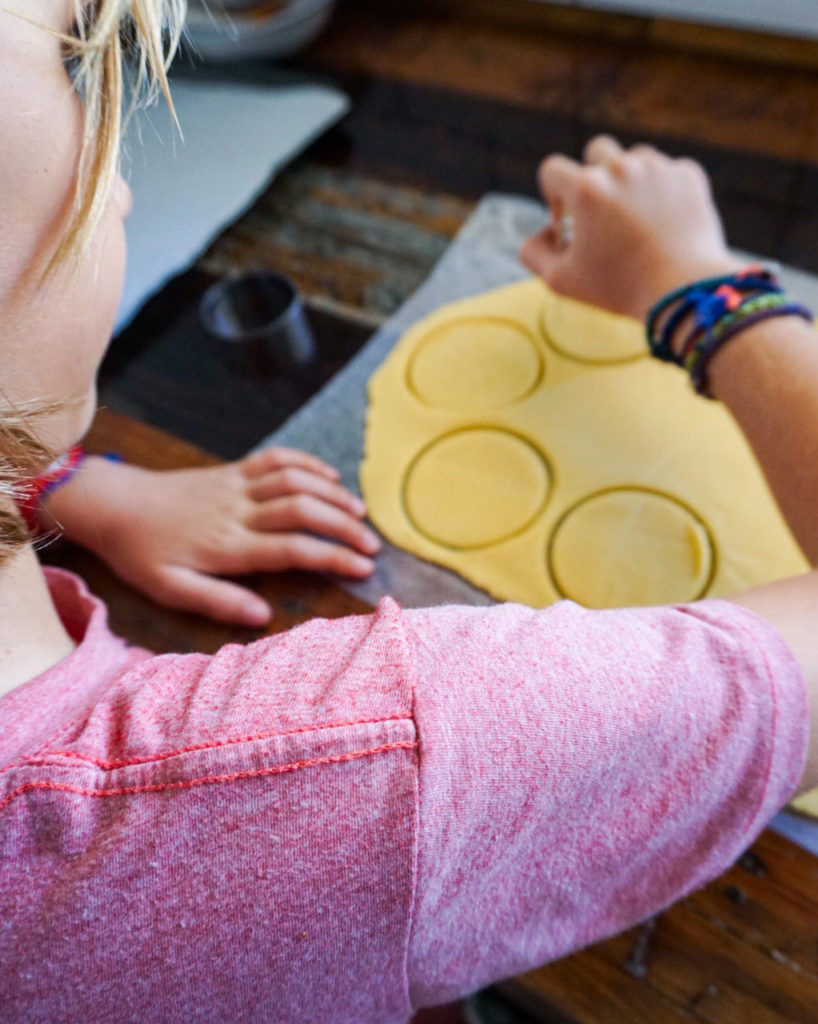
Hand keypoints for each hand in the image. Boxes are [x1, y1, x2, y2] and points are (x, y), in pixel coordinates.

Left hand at [41, 449, 380, 626]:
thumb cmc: (141, 552)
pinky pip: (276, 458)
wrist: (113, 504)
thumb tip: (263, 615)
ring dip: (332, 493)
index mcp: (229, 545)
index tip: (363, 567)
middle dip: (344, 526)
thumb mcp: (169, 589)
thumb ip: (218, 601)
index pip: (294, 548)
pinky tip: (328, 477)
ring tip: (360, 513)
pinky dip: (307, 463)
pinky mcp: (232, 470)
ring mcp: (237, 485)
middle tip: (372, 545)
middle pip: (304, 510)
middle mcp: (239, 511)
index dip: (333, 556)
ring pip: (295, 480)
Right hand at [520, 135, 743, 321]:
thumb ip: (534, 254)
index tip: (565, 218)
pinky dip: (662, 192)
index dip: (553, 193)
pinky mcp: (689, 175)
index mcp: (586, 189)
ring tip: (635, 218)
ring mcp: (659, 168)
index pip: (552, 169)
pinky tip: (663, 223)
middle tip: (602, 212)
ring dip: (629, 181)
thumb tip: (544, 233)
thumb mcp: (561, 280)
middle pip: (596, 151)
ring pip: (634, 158)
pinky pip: (668, 172)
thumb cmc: (619, 288)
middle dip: (593, 177)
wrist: (685, 291)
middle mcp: (621, 168)